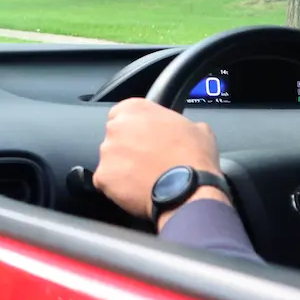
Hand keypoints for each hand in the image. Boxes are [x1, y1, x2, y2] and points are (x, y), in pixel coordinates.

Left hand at [93, 98, 225, 225]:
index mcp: (135, 109)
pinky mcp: (102, 177)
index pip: (122, 113)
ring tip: (144, 178)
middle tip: (146, 160)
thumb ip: (179, 123)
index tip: (142, 138)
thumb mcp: (196, 128)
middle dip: (127, 148)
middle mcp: (117, 127)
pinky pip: (106, 182)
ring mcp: (107, 152)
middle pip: (115, 137)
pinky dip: (118, 188)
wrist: (189, 189)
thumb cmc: (194, 158)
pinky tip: (137, 190)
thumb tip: (182, 130)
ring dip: (122, 168)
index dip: (134, 128)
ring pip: (110, 160)